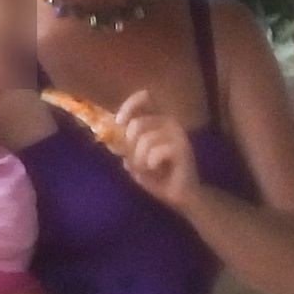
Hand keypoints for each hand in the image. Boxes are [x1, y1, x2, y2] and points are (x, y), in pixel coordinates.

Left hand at [115, 88, 202, 214]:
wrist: (182, 196)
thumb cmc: (159, 177)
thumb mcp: (136, 161)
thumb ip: (125, 147)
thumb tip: (110, 138)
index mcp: (159, 121)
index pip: (146, 97)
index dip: (130, 105)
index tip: (119, 122)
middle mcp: (170, 123)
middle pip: (138, 124)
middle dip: (130, 146)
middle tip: (134, 161)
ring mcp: (178, 134)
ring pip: (146, 139)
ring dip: (139, 159)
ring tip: (146, 169)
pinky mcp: (183, 148)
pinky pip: (157, 151)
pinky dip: (150, 163)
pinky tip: (156, 170)